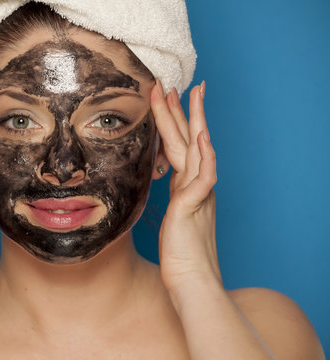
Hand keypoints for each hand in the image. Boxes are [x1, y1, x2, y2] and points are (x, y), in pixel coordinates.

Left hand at [150, 80, 219, 292]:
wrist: (191, 280)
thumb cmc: (180, 254)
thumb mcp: (174, 218)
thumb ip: (174, 199)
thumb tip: (165, 187)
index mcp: (188, 186)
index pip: (179, 147)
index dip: (173, 123)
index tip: (166, 99)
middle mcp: (195, 185)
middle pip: (189, 140)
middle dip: (182, 110)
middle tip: (176, 83)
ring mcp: (198, 194)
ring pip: (196, 149)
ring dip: (192, 120)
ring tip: (189, 93)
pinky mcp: (195, 206)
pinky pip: (203, 176)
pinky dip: (205, 155)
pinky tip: (203, 136)